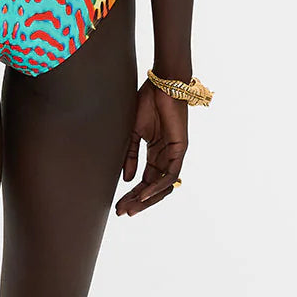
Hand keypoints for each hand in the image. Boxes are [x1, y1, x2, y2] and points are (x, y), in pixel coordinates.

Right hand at [115, 80, 187, 216]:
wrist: (162, 84)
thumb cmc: (148, 103)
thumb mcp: (133, 133)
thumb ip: (131, 156)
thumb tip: (128, 179)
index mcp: (155, 153)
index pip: (144, 181)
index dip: (131, 194)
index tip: (117, 206)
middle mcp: (165, 156)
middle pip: (153, 188)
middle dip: (138, 201)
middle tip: (122, 212)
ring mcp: (174, 154)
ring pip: (163, 185)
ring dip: (147, 198)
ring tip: (131, 207)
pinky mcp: (180, 149)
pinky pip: (170, 174)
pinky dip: (157, 186)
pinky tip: (144, 194)